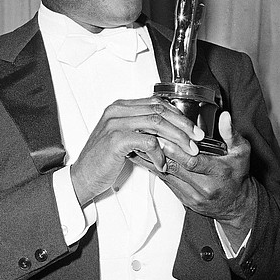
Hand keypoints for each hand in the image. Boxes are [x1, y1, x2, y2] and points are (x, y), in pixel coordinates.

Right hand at [70, 97, 204, 205]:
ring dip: (177, 138)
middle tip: (197, 139)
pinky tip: (162, 164)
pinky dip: (160, 153)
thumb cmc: (103, 161)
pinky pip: (148, 141)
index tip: (192, 128)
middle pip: (160, 109)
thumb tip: (171, 131)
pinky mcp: (116, 140)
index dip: (178, 114)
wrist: (82, 177)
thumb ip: (142, 130)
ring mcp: (115, 123)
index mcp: (120, 107)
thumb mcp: (124, 139)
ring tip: (187, 152)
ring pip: (157, 123)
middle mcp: (117, 111)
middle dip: (183, 125)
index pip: (156, 102)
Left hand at [154, 111, 256, 244]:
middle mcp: (205, 187)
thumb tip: (225, 116)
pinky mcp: (183, 200)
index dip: (175, 150)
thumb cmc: (237, 175)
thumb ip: (231, 134)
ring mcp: (193, 196)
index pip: (193, 162)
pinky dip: (155, 169)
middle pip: (176, 168)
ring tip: (140, 145)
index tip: (161, 137)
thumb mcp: (241, 152)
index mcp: (219, 173)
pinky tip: (145, 158)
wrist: (236, 204)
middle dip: (159, 152)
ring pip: (167, 175)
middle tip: (145, 137)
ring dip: (152, 160)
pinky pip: (166, 182)